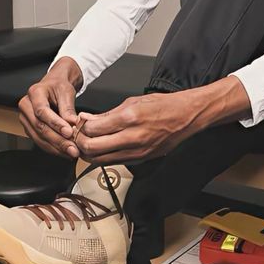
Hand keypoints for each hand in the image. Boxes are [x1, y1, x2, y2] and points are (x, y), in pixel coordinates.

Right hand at [18, 57, 83, 158]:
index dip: (55, 123)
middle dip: (58, 140)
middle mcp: (26, 106)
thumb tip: (74, 124)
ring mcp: (26, 119)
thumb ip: (68, 109)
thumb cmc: (59, 86)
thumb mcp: (66, 92)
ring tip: (71, 152)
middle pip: (40, 127)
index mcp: (34, 93)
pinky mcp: (30, 128)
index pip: (42, 111)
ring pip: (39, 137)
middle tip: (73, 148)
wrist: (54, 85)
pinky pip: (40, 141)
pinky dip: (53, 148)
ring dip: (56, 147)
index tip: (69, 132)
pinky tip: (65, 151)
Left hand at [74, 91, 199, 163]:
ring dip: (89, 153)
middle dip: (80, 142)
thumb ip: (108, 114)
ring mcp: (137, 151)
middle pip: (92, 148)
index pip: (92, 129)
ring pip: (100, 160)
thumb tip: (87, 119)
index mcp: (129, 118)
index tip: (79, 123)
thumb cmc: (163, 105)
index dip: (80, 127)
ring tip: (88, 143)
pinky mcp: (141, 159)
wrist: (186, 116)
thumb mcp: (133, 101)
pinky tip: (104, 147)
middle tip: (78, 135)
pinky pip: (114, 162)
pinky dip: (104, 157)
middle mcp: (132, 137)